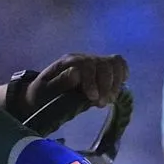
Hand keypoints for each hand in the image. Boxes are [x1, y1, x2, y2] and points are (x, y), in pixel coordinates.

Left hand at [14, 54, 128, 121]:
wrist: (42, 94)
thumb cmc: (41, 95)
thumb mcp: (43, 92)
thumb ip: (60, 83)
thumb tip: (76, 73)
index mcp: (67, 62)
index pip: (86, 65)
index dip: (92, 82)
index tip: (93, 99)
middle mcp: (82, 58)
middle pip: (103, 64)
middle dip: (106, 86)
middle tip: (101, 104)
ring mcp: (94, 62)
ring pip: (114, 63)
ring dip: (116, 83)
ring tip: (109, 100)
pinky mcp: (102, 68)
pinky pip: (119, 64)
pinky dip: (122, 76)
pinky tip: (116, 90)